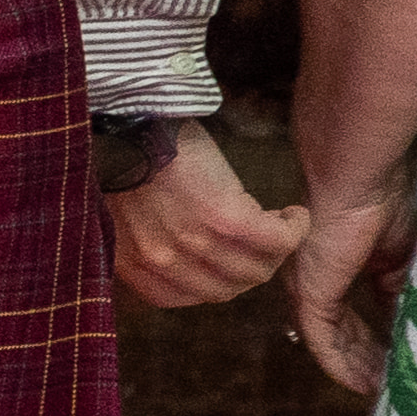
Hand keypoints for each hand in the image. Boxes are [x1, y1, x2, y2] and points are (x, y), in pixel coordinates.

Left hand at [108, 123, 306, 308]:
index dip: (219, 281)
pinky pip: (277, 241)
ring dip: (277, 249)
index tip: (233, 261)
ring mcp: (195, 243)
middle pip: (228, 288)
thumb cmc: (125, 153)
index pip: (189, 296)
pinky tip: (294, 215)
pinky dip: (293, 230)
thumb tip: (177, 251)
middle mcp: (163, 261)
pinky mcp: (225, 219)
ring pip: (257, 269)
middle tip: (264, 243)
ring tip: (282, 224)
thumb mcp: (121, 211)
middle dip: (252, 268)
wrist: (124, 119)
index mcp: (134, 261)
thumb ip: (144, 240)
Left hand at [300, 178, 416, 392]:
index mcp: (334, 274)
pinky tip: (363, 385)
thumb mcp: (400, 263)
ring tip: (384, 392)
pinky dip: (342, 365)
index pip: (353, 321)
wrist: (360, 184)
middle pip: (343, 337)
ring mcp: (309, 291)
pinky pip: (323, 341)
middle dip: (368, 364)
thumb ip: (400, 293)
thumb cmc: (382, 210)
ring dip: (359, 369)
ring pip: (333, 344)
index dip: (373, 347)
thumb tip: (412, 323)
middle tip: (392, 390)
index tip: (395, 371)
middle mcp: (315, 285)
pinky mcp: (309, 294)